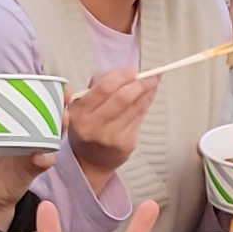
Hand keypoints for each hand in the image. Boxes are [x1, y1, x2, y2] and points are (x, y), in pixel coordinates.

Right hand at [65, 64, 155, 184]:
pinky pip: (139, 118)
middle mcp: (92, 125)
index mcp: (79, 111)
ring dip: (147, 92)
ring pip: (134, 107)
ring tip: (153, 82)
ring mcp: (109, 137)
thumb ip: (101, 85)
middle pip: (122, 98)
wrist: (88, 162)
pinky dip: (146, 104)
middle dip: (139, 83)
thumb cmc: (88, 126)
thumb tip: (129, 70)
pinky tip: (148, 97)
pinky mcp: (124, 144)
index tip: (133, 69)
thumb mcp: (83, 105)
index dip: (122, 76)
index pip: (103, 88)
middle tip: (150, 76)